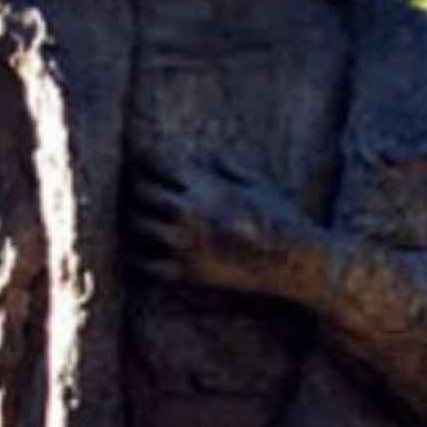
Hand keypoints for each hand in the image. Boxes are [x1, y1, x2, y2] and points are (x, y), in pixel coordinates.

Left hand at [127, 155, 325, 302]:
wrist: (291, 264)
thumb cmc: (280, 218)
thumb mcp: (258, 183)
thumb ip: (228, 166)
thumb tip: (208, 154)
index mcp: (206, 186)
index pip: (161, 163)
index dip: (149, 158)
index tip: (144, 157)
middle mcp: (189, 213)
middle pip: (143, 191)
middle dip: (137, 183)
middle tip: (135, 182)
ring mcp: (184, 244)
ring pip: (138, 224)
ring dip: (134, 216)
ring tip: (134, 213)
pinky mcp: (186, 272)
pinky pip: (146, 263)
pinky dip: (138, 254)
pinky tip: (138, 250)